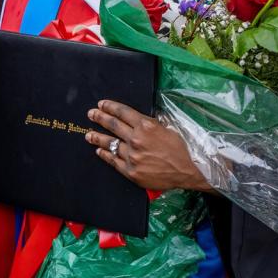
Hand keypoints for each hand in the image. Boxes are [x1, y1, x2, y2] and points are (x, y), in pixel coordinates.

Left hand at [86, 99, 213, 192]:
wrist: (189, 170)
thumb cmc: (182, 148)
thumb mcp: (167, 127)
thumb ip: (149, 123)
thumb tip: (136, 119)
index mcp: (146, 125)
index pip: (122, 112)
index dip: (110, 107)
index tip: (101, 104)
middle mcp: (136, 139)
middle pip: (112, 125)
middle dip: (99, 118)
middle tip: (91, 114)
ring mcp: (132, 156)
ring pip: (110, 144)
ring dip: (97, 137)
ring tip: (89, 135)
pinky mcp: (131, 172)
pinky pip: (113, 161)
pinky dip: (105, 155)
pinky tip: (99, 151)